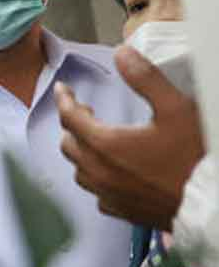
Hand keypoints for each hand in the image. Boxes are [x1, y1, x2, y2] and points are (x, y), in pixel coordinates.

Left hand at [55, 45, 204, 229]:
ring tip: (96, 139)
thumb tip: (122, 54)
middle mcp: (100, 173)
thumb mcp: (177, 108)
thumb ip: (146, 79)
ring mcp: (110, 196)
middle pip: (69, 145)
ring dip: (82, 152)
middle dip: (73, 125)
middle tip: (87, 112)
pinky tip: (111, 172)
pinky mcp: (123, 212)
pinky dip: (97, 178)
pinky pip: (98, 194)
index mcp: (106, 145)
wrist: (214, 203)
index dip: (64, 100)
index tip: (63, 89)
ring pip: (80, 172)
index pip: (70, 118)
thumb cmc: (197, 157)